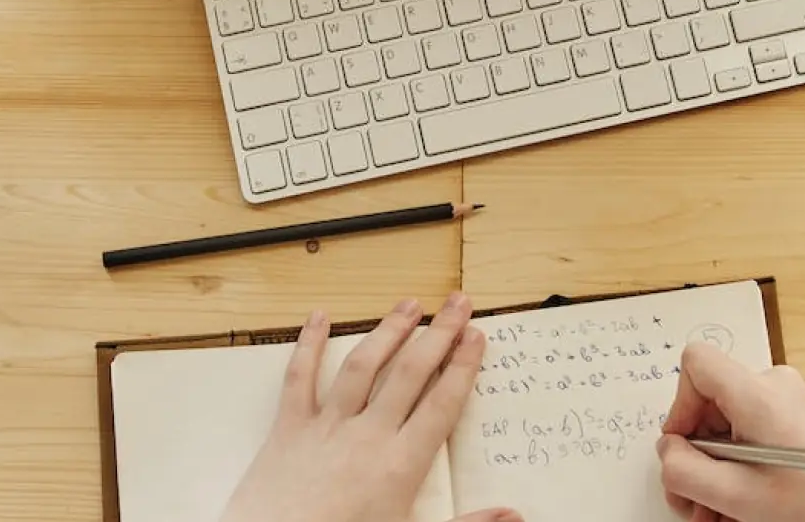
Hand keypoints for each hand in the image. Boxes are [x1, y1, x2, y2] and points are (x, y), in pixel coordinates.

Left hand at [219, 292, 515, 521]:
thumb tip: (514, 514)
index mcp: (401, 464)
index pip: (442, 404)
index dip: (462, 368)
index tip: (477, 337)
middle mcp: (368, 435)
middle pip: (410, 374)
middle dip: (438, 334)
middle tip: (457, 303)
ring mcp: (327, 427)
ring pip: (363, 366)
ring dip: (388, 331)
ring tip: (409, 304)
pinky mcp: (289, 429)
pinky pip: (300, 378)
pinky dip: (308, 345)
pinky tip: (319, 317)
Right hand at [656, 342, 804, 521]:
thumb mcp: (738, 495)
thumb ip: (685, 470)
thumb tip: (668, 451)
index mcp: (760, 394)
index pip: (697, 363)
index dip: (679, 406)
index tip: (683, 449)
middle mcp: (776, 386)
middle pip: (710, 403)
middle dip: (695, 455)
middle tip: (693, 501)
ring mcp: (792, 402)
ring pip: (730, 426)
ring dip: (715, 470)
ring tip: (717, 514)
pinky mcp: (802, 420)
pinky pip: (754, 434)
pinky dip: (740, 467)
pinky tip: (742, 506)